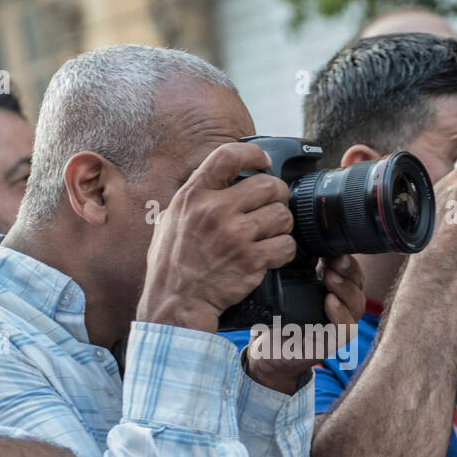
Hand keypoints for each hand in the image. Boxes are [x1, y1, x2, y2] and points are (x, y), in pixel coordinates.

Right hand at [136, 142, 295, 332]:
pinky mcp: (252, 260)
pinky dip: (284, 250)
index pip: (228, 155)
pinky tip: (272, 254)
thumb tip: (213, 180)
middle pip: (268, 185)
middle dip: (277, 194)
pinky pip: (286, 245)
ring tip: (271, 233)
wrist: (176, 302)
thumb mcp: (169, 221)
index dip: (252, 153)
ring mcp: (235, 236)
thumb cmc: (171, 265)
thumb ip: (192, 199)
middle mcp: (215, 211)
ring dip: (282, 224)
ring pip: (282, 215)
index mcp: (193, 196)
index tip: (262, 160)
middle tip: (273, 205)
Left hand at [245, 255, 363, 392]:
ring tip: (331, 277)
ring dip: (346, 289)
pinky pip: (345, 330)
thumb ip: (296, 269)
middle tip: (336, 259)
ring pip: (357, 306)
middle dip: (349, 270)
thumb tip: (296, 241)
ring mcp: (338, 326)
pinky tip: (330, 302)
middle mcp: (341, 307)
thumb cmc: (276, 318)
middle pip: (359, 286)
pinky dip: (340, 315)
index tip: (334, 248)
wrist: (265, 351)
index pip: (351, 272)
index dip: (347, 260)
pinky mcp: (331, 344)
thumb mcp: (284, 289)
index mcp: (333, 291)